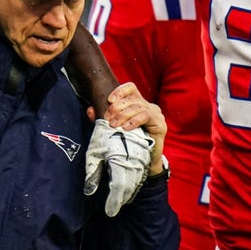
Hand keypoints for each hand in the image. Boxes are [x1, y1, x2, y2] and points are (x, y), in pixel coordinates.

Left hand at [85, 83, 163, 216]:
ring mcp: (156, 113)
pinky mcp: (160, 123)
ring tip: (114, 125)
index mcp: (138, 103)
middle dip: (117, 108)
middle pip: (132, 98)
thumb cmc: (129, 142)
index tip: (109, 100)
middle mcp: (148, 105)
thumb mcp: (114, 127)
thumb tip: (90, 110)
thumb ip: (103, 118)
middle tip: (107, 119)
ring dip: (123, 115)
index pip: (131, 88)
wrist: (144, 161)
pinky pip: (146, 116)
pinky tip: (126, 128)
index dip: (120, 91)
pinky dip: (134, 121)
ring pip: (137, 107)